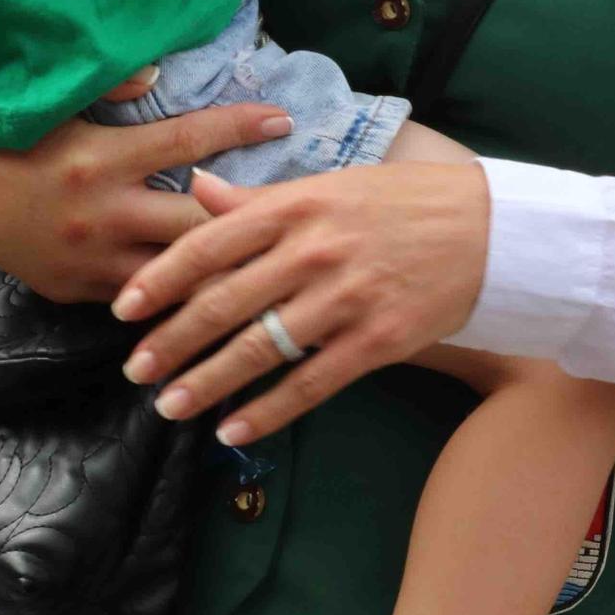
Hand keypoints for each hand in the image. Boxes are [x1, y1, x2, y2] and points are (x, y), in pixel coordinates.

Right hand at [0, 71, 297, 302]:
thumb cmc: (8, 130)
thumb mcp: (57, 100)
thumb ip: (113, 85)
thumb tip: (160, 72)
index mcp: (102, 159)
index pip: (189, 142)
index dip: (240, 128)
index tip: (284, 121)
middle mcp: (101, 215)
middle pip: (196, 227)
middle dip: (248, 224)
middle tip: (299, 219)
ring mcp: (89, 261)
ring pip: (173, 278)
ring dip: (218, 273)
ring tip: (272, 272)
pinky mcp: (74, 291)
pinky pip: (137, 298)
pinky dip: (172, 294)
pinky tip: (213, 296)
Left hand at [110, 157, 491, 441]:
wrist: (491, 230)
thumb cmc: (403, 202)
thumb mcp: (330, 186)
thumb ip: (260, 200)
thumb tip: (198, 190)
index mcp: (299, 205)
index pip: (210, 242)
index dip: (161, 279)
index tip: (124, 309)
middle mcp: (316, 250)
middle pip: (225, 302)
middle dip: (172, 341)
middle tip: (136, 370)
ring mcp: (347, 297)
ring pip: (260, 348)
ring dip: (208, 382)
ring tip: (169, 406)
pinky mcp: (377, 340)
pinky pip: (309, 383)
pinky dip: (267, 411)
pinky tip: (233, 428)